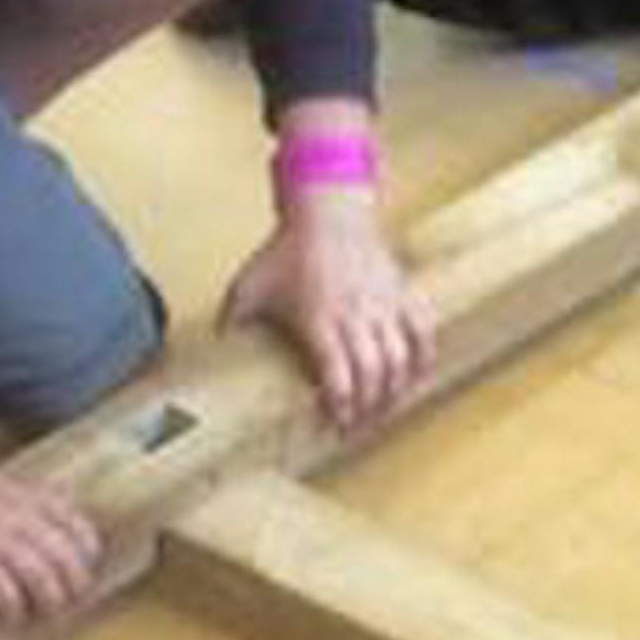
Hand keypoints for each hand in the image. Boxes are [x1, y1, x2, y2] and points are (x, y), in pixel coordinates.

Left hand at [222, 185, 436, 433]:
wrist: (328, 212)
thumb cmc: (288, 248)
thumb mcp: (250, 284)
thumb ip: (233, 318)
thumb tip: (215, 345)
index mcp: (319, 319)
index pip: (337, 375)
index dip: (340, 405)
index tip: (336, 423)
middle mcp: (356, 316)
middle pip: (374, 374)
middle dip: (369, 408)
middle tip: (359, 427)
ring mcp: (383, 305)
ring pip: (400, 358)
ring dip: (396, 390)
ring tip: (385, 409)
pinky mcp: (402, 293)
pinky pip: (422, 331)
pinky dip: (424, 357)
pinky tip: (417, 375)